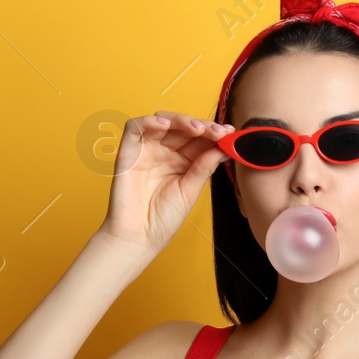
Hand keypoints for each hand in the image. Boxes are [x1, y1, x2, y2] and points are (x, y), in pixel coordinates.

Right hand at [99, 111, 234, 252]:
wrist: (140, 238)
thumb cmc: (163, 219)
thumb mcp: (190, 190)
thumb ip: (204, 166)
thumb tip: (224, 147)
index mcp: (181, 162)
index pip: (198, 139)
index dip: (214, 133)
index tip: (230, 133)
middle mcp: (164, 153)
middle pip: (182, 127)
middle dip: (202, 126)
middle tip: (218, 132)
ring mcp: (146, 150)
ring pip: (162, 121)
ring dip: (181, 120)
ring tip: (197, 129)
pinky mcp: (128, 152)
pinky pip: (134, 127)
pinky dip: (149, 122)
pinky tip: (165, 126)